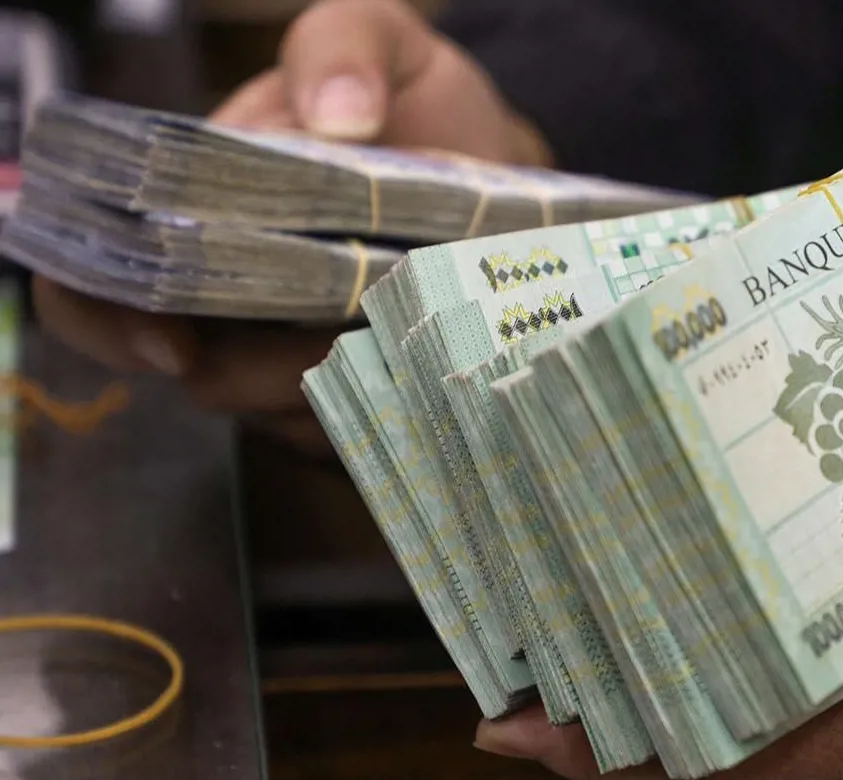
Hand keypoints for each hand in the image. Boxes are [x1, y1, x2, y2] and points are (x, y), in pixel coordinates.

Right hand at [33, 0, 552, 456]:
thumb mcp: (382, 43)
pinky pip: (371, 435)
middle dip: (279, 361)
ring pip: (297, 416)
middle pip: (213, 376)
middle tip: (353, 322)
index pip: (99, 293)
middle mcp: (233, 310)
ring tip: (417, 322)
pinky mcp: (373, 409)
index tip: (174, 343)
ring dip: (354, 377)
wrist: (506, 170)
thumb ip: (343, 47)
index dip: (112, 324)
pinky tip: (445, 355)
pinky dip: (405, 400)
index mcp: (198, 221)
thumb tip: (336, 115)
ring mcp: (301, 368)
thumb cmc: (421, 108)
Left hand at [472, 347, 842, 779]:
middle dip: (636, 673)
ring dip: (695, 630)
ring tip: (610, 550)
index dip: (628, 747)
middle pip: (735, 717)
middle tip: (541, 596)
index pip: (745, 758)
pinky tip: (747, 525)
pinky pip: (831, 640)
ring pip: (776, 678)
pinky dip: (774, 601)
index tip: (524, 718)